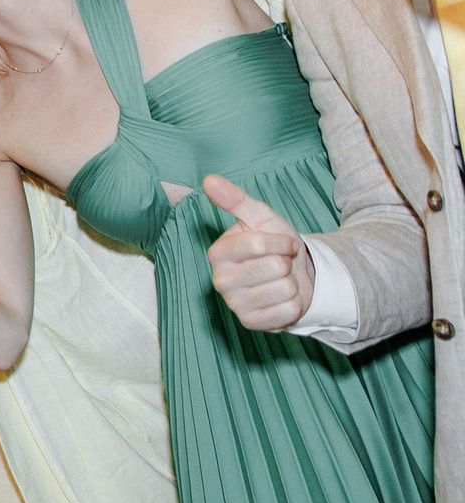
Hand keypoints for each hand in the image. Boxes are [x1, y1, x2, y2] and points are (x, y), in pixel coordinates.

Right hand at [205, 173, 313, 329]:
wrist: (292, 278)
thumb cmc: (274, 246)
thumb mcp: (261, 219)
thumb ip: (235, 200)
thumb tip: (209, 179)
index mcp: (218, 253)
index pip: (258, 243)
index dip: (281, 241)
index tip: (284, 243)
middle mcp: (220, 280)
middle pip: (274, 267)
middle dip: (286, 263)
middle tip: (280, 264)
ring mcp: (234, 304)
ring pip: (284, 289)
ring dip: (292, 283)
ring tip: (280, 281)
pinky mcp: (251, 323)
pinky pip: (288, 311)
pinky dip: (294, 304)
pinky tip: (281, 299)